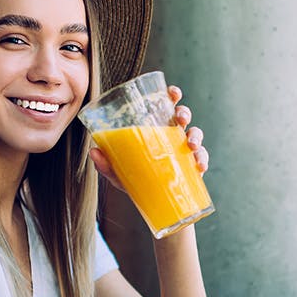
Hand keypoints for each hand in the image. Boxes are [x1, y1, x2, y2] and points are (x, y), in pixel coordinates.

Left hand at [89, 85, 209, 187]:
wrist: (148, 203)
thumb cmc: (133, 180)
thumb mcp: (118, 172)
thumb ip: (106, 164)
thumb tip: (94, 152)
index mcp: (155, 128)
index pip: (164, 106)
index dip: (172, 95)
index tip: (173, 93)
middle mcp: (171, 135)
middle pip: (182, 116)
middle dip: (184, 113)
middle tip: (180, 119)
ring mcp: (183, 150)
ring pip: (195, 134)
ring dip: (196, 136)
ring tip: (191, 146)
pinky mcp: (191, 167)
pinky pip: (201, 159)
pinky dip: (202, 160)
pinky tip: (200, 167)